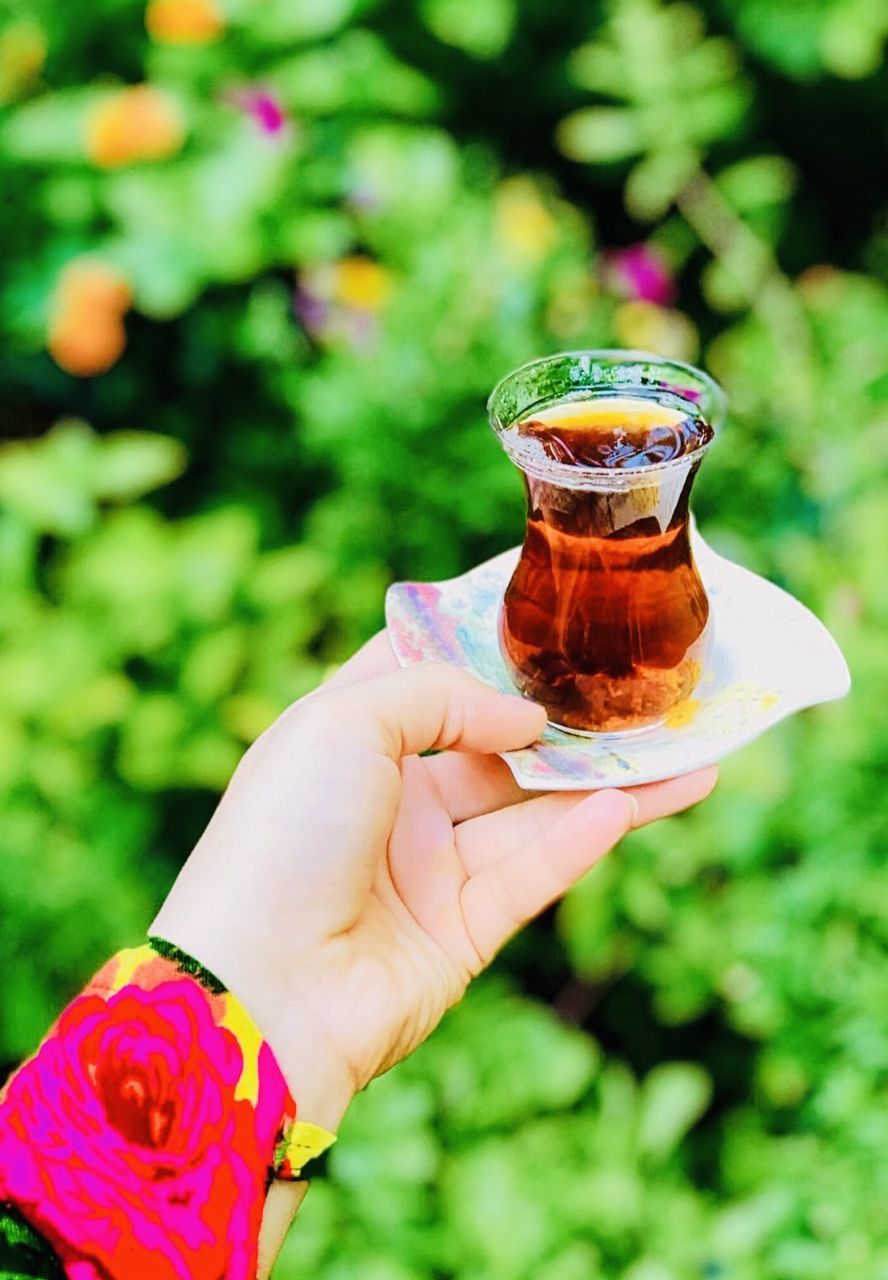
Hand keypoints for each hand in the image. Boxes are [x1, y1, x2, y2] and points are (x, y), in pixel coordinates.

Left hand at [152, 635, 716, 1129]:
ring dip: (607, 783)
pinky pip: (533, 875)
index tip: (548, 615)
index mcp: (347, 742)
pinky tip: (635, 802)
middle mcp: (390, 801)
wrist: (260, 989)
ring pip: (532, 814)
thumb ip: (440, 696)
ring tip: (687, 752)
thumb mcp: (344, 723)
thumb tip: (523, 716)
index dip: (479, 647)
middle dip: (566, 724)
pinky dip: (582, 839)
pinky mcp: (460, 933)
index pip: (420, 678)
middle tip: (642, 692)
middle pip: (496, 751)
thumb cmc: (284, 836)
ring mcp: (427, 869)